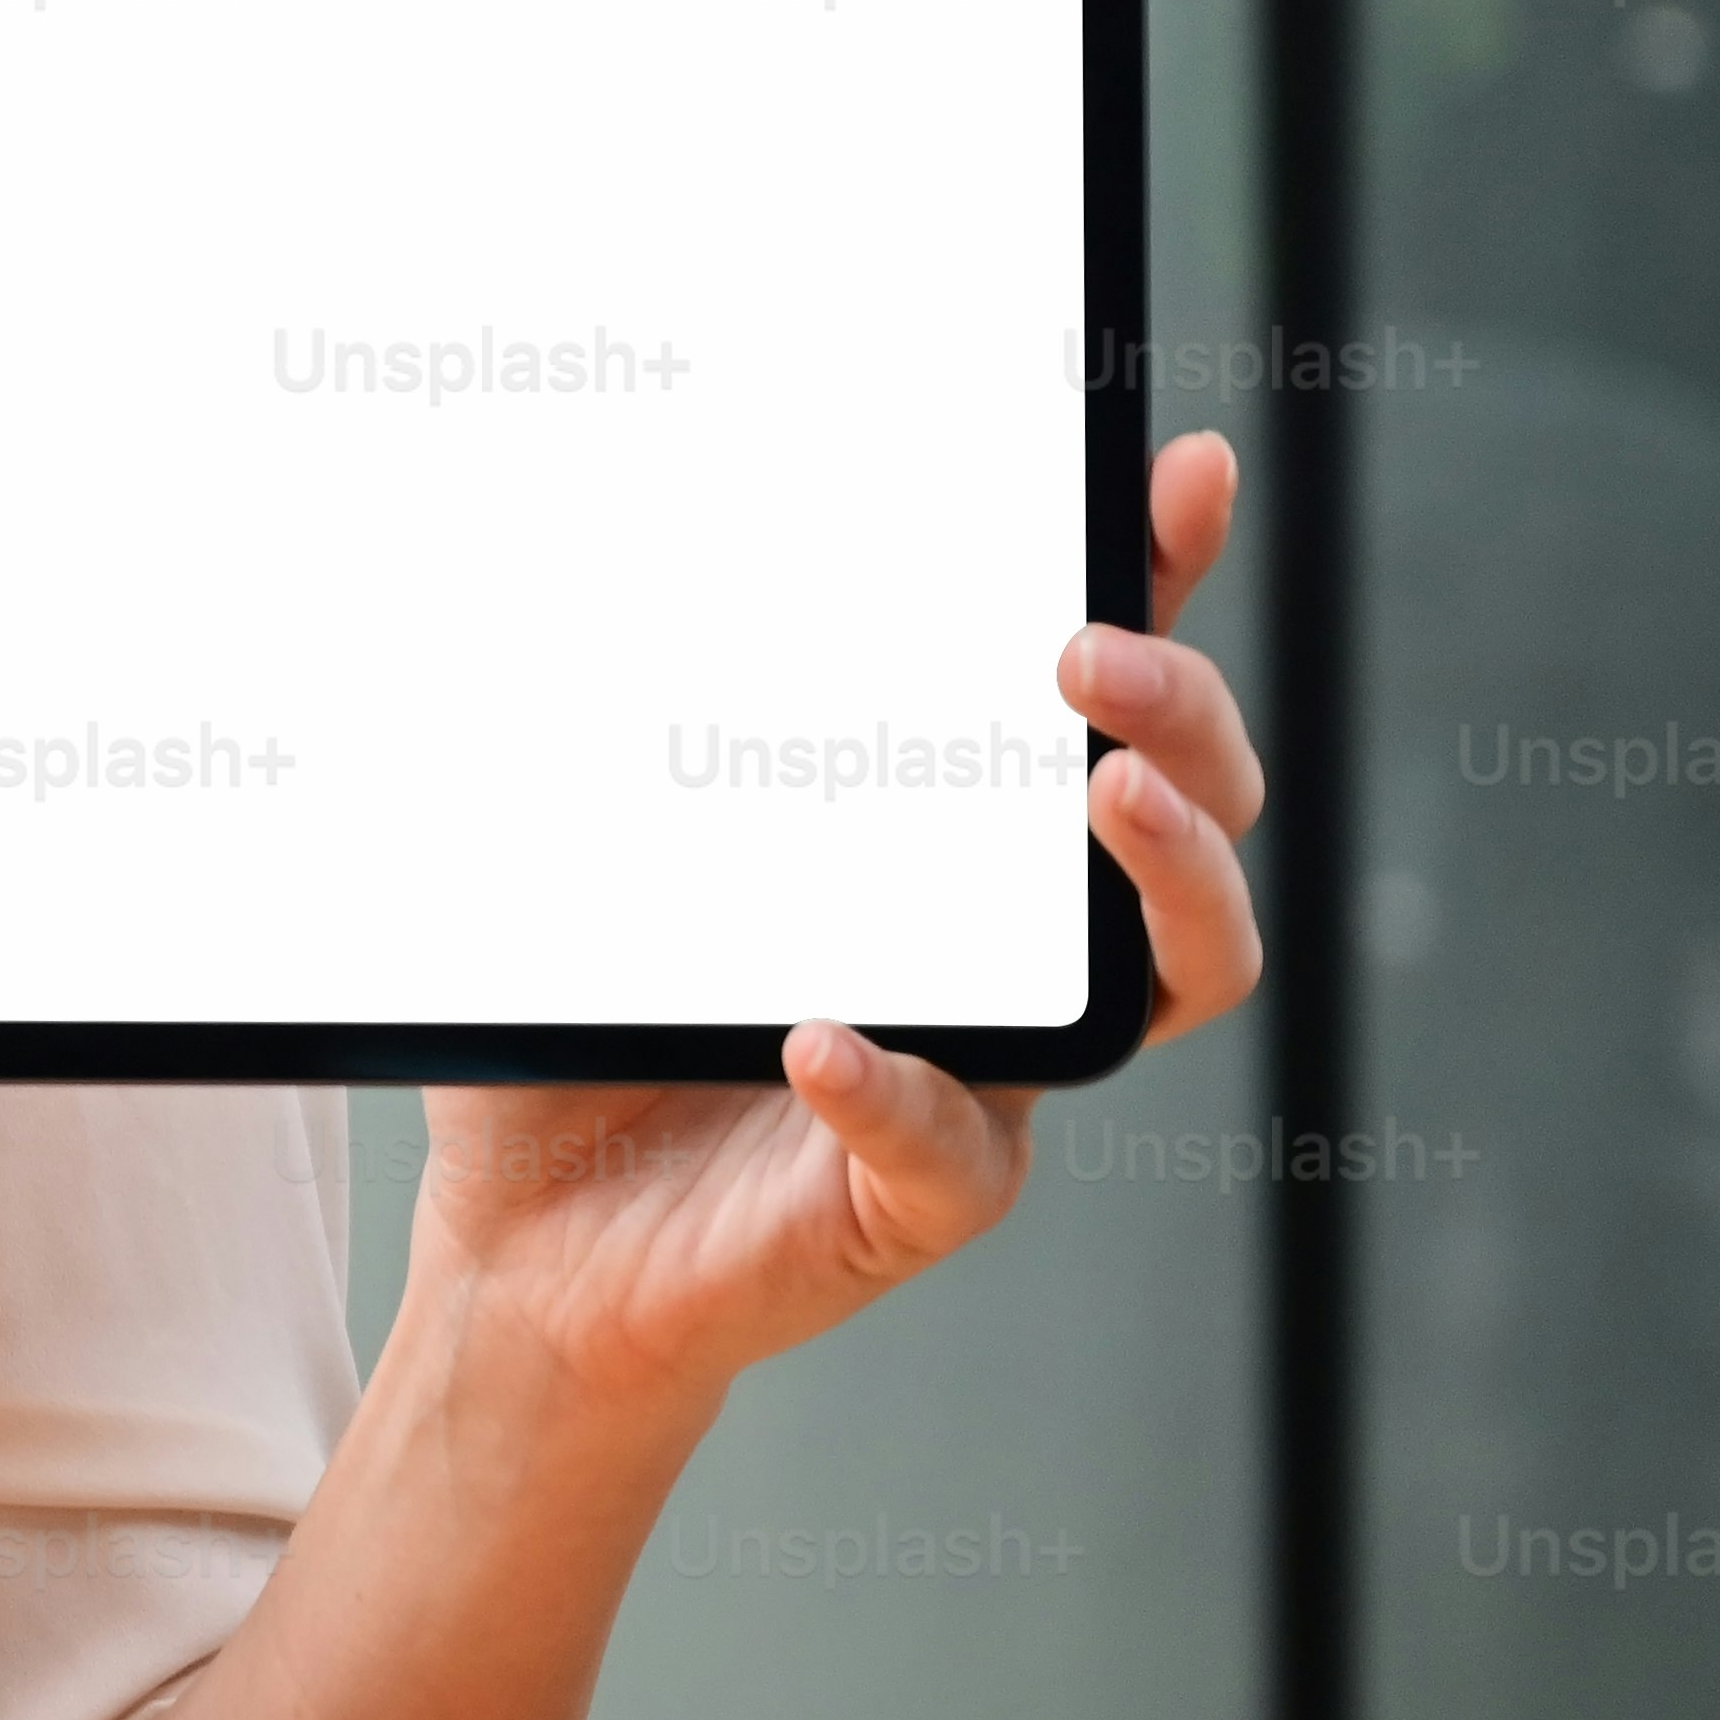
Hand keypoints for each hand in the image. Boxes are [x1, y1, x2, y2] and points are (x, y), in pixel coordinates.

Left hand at [402, 431, 1269, 1431]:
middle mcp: (1014, 954)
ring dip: (1173, 881)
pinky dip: (900, 1092)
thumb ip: (610, 732)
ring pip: (1176, 980)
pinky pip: (952, 1154)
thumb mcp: (599, 853)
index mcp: (956, 853)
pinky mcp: (916, 1200)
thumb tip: (555, 544)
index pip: (1096, 706)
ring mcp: (990, 1076)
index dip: (1160, 585)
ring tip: (1109, 799)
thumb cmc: (585, 1040)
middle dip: (1184, 720)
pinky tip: (827, 1043)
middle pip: (1193, 818)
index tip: (1179, 476)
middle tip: (1092, 657)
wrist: (526, 1243)